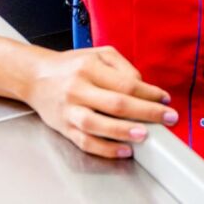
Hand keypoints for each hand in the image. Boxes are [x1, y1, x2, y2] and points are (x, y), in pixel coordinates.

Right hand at [25, 45, 177, 158]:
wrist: (35, 77)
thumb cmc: (71, 66)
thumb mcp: (99, 54)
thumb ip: (123, 67)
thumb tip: (143, 86)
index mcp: (89, 68)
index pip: (126, 83)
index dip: (149, 93)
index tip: (165, 99)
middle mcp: (78, 89)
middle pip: (116, 103)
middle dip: (147, 112)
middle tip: (168, 118)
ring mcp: (70, 110)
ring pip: (97, 124)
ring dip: (124, 131)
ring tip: (145, 135)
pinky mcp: (64, 128)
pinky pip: (85, 141)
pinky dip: (105, 148)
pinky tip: (124, 150)